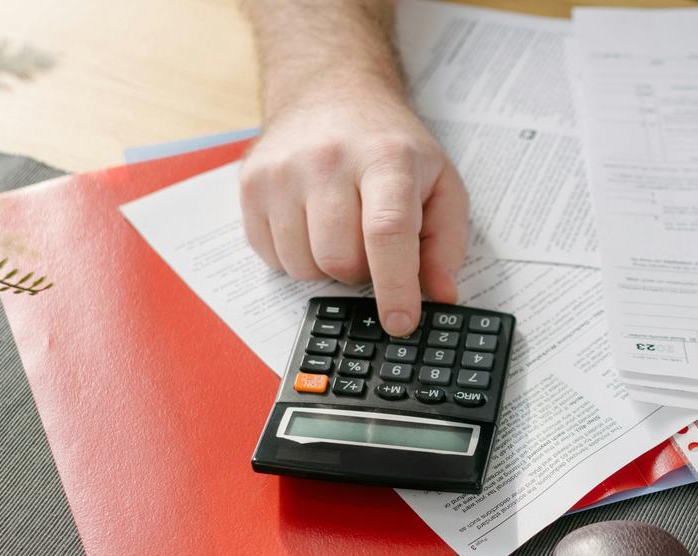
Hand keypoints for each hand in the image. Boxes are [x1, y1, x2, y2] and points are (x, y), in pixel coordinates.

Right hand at [239, 87, 468, 335]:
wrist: (330, 91)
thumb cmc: (388, 144)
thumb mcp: (439, 180)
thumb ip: (446, 241)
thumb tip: (440, 294)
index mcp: (384, 158)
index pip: (387, 232)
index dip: (395, 286)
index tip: (401, 322)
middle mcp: (326, 160)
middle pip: (340, 260)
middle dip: (362, 272)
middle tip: (373, 246)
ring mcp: (281, 172)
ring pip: (303, 267)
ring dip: (327, 267)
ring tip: (341, 229)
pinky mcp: (250, 185)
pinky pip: (272, 258)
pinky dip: (296, 256)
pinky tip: (310, 223)